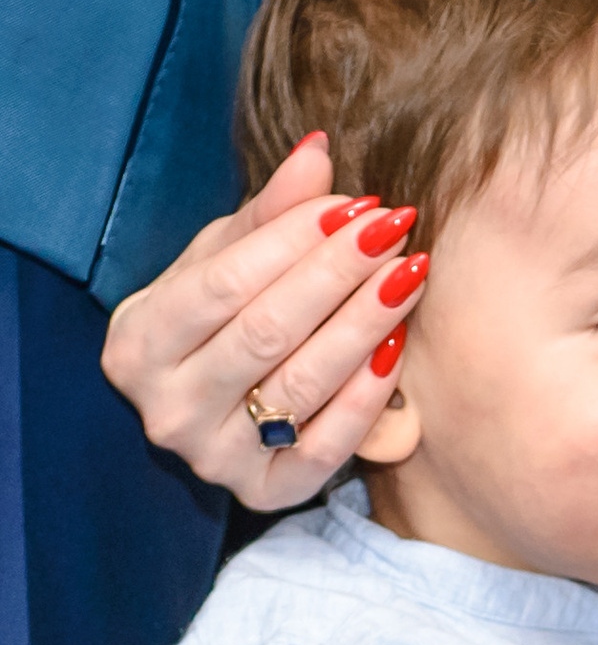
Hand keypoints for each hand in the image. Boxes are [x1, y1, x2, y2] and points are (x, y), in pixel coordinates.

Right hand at [99, 135, 427, 508]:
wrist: (207, 412)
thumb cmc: (212, 323)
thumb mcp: (222, 262)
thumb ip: (269, 212)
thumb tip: (319, 150)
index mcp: (139, 343)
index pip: (223, 282)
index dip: (295, 240)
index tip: (358, 205)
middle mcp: (168, 409)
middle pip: (267, 331)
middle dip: (338, 274)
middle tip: (396, 230)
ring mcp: (214, 459)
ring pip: (302, 384)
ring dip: (365, 323)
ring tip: (410, 273)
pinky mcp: (266, 494)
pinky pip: (329, 444)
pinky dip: (369, 392)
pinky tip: (400, 343)